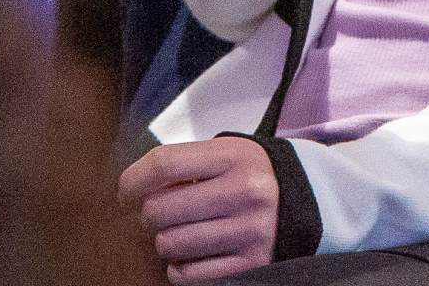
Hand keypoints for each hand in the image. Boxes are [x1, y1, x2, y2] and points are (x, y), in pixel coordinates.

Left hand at [120, 138, 279, 281]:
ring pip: (169, 244)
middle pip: (159, 209)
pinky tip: (194, 253)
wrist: (303, 201)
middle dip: (150, 215)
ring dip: (166, 242)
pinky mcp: (250, 265)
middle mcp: (245, 191)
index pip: (164, 164)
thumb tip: (131, 188)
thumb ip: (184, 164)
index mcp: (235, 156)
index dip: (133, 180)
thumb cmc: (248, 176)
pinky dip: (180, 268)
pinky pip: (187, 275)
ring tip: (183, 231)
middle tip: (162, 214)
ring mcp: (249, 231)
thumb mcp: (225, 155)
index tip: (125, 193)